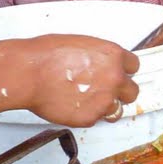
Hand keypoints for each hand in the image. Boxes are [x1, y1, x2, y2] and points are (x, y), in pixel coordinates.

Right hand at [17, 36, 139, 125]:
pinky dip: (86, 114)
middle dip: (121, 91)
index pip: (134, 66)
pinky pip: (95, 119)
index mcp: (112, 56)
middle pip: (132, 91)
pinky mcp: (90, 118)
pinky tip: (73, 105)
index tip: (118, 73)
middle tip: (106, 90)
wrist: (28, 74)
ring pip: (117, 109)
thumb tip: (100, 64)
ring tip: (87, 100)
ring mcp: (104, 100)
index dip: (123, 71)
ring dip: (106, 106)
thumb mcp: (80, 44)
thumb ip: (98, 57)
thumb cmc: (45, 56)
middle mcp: (114, 78)